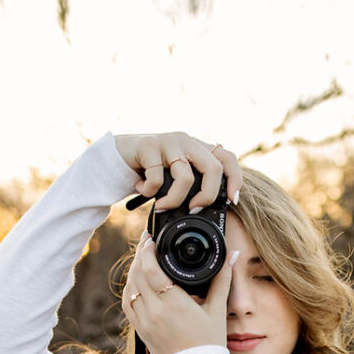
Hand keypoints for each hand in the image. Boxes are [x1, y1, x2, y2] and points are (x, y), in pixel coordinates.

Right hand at [114, 130, 241, 209]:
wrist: (118, 154)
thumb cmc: (150, 169)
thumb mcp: (175, 176)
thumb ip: (191, 185)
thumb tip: (205, 211)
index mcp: (197, 148)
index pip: (227, 158)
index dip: (234, 179)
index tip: (232, 200)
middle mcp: (187, 141)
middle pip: (213, 168)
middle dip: (207, 195)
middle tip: (194, 210)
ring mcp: (169, 141)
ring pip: (185, 177)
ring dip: (174, 200)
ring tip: (162, 207)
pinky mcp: (148, 145)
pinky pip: (156, 177)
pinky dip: (149, 191)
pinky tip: (141, 189)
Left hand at [122, 229, 238, 353]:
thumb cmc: (208, 344)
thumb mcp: (217, 311)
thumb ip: (222, 280)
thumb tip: (232, 256)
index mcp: (173, 305)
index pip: (150, 269)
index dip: (147, 250)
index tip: (151, 238)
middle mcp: (154, 312)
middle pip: (136, 274)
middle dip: (139, 255)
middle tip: (147, 242)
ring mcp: (144, 322)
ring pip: (129, 288)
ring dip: (133, 270)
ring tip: (143, 258)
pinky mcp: (140, 330)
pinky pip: (128, 303)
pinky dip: (130, 288)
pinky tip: (137, 280)